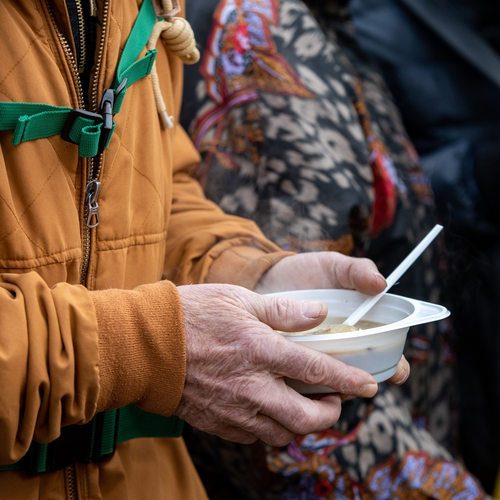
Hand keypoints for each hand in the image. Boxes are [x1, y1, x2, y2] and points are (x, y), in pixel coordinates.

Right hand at [175, 283, 378, 446]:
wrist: (146, 347)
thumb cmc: (191, 316)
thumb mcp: (239, 299)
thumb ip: (284, 310)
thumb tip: (319, 314)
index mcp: (261, 351)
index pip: (318, 370)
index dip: (349, 380)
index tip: (369, 386)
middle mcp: (253, 387)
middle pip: (307, 417)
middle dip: (330, 413)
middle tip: (332, 399)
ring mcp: (235, 410)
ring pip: (284, 433)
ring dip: (302, 423)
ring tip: (304, 406)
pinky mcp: (219, 423)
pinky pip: (257, 436)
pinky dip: (272, 427)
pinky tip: (270, 409)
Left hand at [255, 252, 409, 386]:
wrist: (268, 277)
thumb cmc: (308, 273)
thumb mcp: (334, 267)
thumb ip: (357, 271)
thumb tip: (380, 284)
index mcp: (361, 331)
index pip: (388, 356)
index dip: (395, 367)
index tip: (394, 371)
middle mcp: (342, 351)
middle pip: (360, 379)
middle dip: (359, 386)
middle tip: (349, 383)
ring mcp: (316, 362)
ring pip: (332, 387)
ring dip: (330, 389)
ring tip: (320, 383)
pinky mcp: (290, 369)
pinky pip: (301, 386)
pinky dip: (301, 388)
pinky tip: (293, 380)